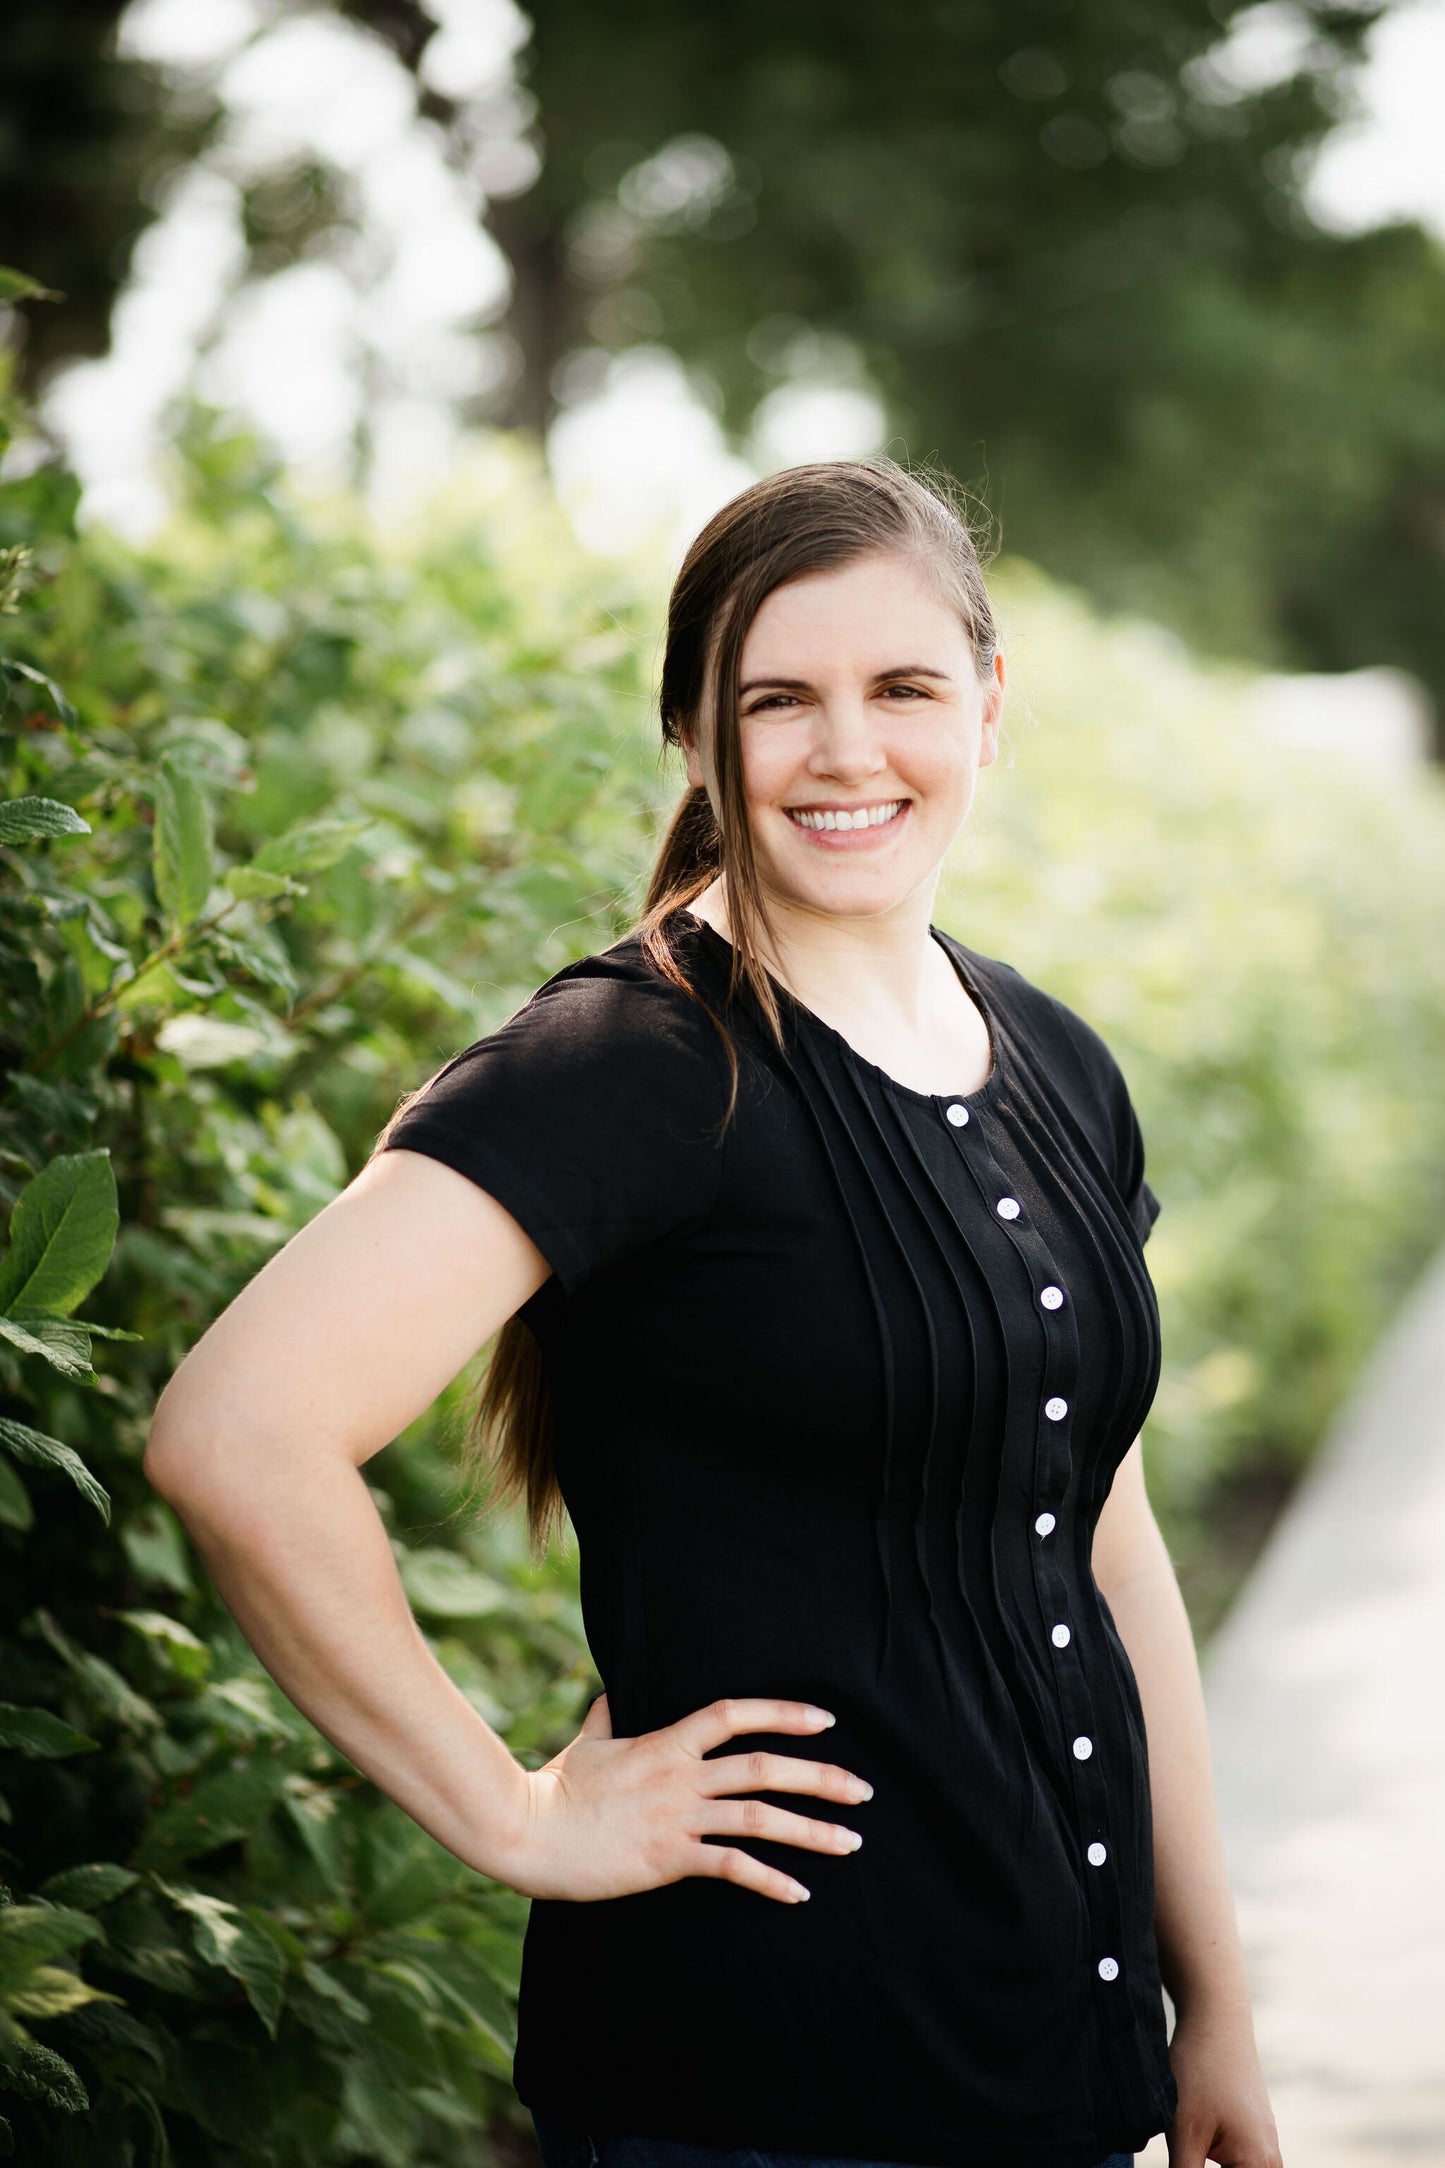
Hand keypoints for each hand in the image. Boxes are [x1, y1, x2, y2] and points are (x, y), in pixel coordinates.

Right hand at [509, 1692, 872, 1904]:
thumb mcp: (587, 1743)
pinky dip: (768, 1880)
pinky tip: (798, 1893)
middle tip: (863, 1790)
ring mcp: (676, 1818)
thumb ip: (608, 1715)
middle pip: (763, 1767)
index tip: (824, 1719)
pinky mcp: (667, 1859)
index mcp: (666, 1742)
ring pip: (758, 1818)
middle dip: (820, 1776)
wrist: (527, 1831)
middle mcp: (680, 1776)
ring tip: (850, 1840)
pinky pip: (730, 1867)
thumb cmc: (554, 1787)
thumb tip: (612, 1690)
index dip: (782, 1712)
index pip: (734, 1715)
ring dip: (811, 1830)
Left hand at [1166, 2002, 1282, 2167]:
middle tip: (1185, 2157)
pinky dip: (1219, 2164)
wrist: (1216, 2018)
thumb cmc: (1200, 2073)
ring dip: (1209, 2166)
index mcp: (1260, 2167)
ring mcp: (1264, 2143)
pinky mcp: (1253, 2130)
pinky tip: (1195, 2151)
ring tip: (1186, 2153)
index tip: (1186, 2163)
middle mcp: (1271, 2160)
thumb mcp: (1185, 2133)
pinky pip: (1241, 2163)